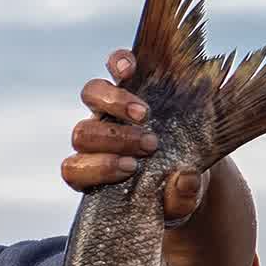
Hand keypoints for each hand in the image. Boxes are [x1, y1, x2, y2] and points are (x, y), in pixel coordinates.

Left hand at [62, 50, 212, 223]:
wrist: (192, 162)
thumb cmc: (176, 189)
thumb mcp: (181, 202)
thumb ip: (181, 200)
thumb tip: (184, 179)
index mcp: (94, 173)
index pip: (73, 170)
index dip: (96, 168)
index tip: (130, 169)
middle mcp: (95, 139)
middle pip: (82, 133)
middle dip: (115, 139)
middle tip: (150, 144)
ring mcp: (110, 107)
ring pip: (91, 95)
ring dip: (116, 104)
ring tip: (145, 115)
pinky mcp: (130, 82)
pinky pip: (114, 64)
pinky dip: (119, 62)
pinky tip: (130, 70)